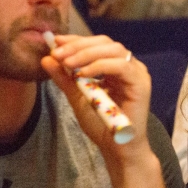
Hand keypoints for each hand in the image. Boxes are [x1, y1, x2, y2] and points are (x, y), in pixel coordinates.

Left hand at [41, 35, 151, 159]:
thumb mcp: (77, 97)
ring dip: (87, 53)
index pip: (96, 44)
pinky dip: (101, 65)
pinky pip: (121, 66)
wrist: (117, 147)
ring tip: (67, 62)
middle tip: (57, 53)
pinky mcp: (141, 83)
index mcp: (115, 67)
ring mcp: (136, 73)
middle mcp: (128, 66)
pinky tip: (83, 73)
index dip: (76, 40)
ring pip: (114, 50)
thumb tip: (46, 58)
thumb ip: (65, 78)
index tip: (54, 41)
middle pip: (105, 42)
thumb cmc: (102, 124)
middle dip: (79, 45)